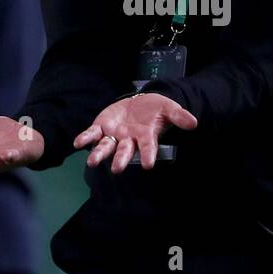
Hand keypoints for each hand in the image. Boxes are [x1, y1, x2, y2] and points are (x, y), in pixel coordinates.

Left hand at [74, 93, 197, 172]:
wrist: (141, 103)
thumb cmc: (156, 109)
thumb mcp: (169, 108)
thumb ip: (179, 116)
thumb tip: (194, 123)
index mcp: (146, 136)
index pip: (148, 147)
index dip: (148, 155)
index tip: (148, 165)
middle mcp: (129, 140)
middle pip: (124, 152)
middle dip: (121, 160)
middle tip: (117, 170)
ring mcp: (114, 135)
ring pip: (106, 147)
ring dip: (99, 154)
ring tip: (93, 162)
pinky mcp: (102, 127)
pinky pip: (92, 134)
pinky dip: (85, 138)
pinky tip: (78, 143)